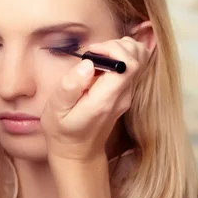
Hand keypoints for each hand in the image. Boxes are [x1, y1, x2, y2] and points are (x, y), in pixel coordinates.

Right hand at [40, 36, 149, 162]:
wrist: (77, 152)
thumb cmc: (62, 130)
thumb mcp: (56, 109)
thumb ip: (71, 86)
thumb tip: (87, 64)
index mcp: (106, 100)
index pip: (128, 66)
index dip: (114, 50)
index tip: (93, 51)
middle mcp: (123, 97)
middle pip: (139, 59)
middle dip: (118, 45)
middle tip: (96, 50)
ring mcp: (128, 95)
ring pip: (141, 60)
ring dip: (124, 48)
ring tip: (101, 52)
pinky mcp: (127, 93)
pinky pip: (136, 67)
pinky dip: (125, 55)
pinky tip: (107, 58)